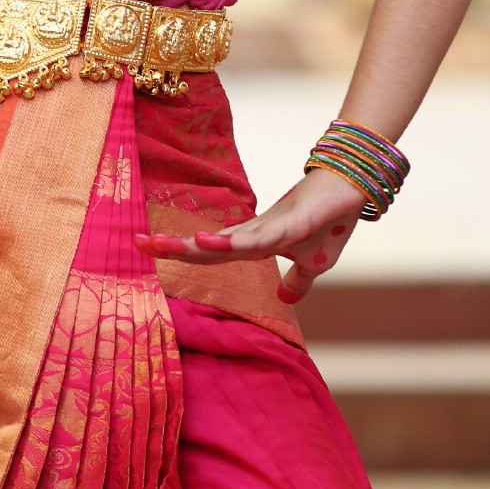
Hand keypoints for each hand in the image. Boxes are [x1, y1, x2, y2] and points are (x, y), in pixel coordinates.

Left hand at [133, 167, 365, 303]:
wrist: (352, 189)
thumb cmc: (329, 221)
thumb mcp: (313, 264)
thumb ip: (296, 281)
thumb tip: (283, 298)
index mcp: (256, 243)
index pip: (211, 253)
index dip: (181, 253)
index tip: (148, 248)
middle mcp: (255, 233)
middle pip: (208, 246)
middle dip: (173, 247)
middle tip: (137, 243)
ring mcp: (270, 227)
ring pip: (226, 241)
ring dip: (194, 246)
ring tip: (161, 244)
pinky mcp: (290, 224)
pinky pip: (257, 239)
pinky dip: (232, 242)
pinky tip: (209, 241)